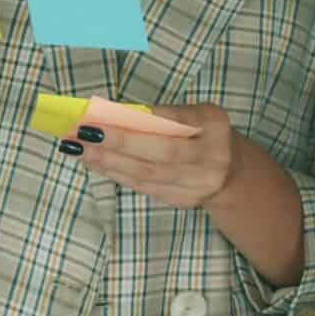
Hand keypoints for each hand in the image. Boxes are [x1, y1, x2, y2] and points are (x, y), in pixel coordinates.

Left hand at [69, 103, 240, 209]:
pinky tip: (97, 164)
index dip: (138, 122)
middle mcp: (210, 157)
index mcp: (213, 125)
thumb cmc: (205, 134)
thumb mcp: (196, 115)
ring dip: (110, 162)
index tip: (102, 116)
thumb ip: (165, 115)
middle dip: (117, 144)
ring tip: (81, 150)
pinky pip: (145, 187)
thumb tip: (115, 115)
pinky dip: (118, 175)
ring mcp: (198, 184)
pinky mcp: (183, 200)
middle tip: (82, 134)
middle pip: (159, 153)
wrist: (233, 174)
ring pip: (147, 174)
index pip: (173, 122)